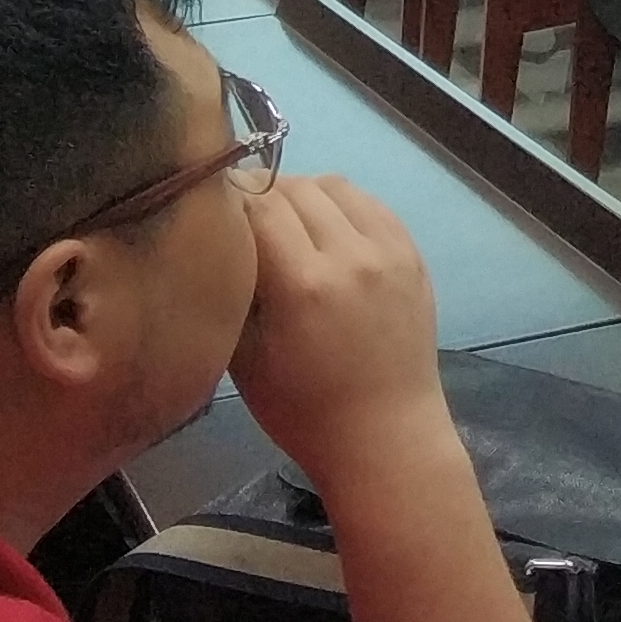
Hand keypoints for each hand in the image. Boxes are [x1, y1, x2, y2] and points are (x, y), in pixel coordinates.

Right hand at [229, 176, 451, 485]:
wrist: (385, 434)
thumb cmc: (301, 410)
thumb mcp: (243, 357)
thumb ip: (231, 289)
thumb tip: (215, 237)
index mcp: (305, 284)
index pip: (259, 205)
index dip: (228, 197)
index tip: (207, 205)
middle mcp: (352, 255)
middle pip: (296, 188)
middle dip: (260, 191)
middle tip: (237, 212)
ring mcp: (390, 251)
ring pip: (337, 186)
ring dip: (302, 191)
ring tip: (280, 216)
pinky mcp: (413, 255)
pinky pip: (372, 204)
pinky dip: (341, 204)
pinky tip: (323, 225)